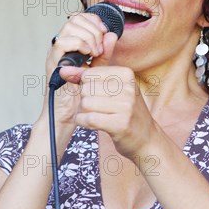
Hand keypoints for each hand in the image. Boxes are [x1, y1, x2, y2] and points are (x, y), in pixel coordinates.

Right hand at [40, 12, 107, 126]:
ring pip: (69, 28)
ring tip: (95, 52)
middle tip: (101, 46)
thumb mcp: (96, 70)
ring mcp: (56, 54)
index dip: (94, 20)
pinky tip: (88, 55)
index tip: (105, 32)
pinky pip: (62, 44)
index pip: (79, 18)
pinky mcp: (53, 63)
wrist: (68, 116)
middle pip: (74, 19)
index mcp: (71, 45)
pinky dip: (78, 45)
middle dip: (93, 29)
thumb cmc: (80, 96)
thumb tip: (112, 35)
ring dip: (87, 36)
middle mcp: (61, 47)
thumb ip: (104, 54)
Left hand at [59, 34, 156, 158]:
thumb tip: (63, 70)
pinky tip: (91, 124)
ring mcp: (126, 106)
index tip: (96, 95)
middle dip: (85, 100)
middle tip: (96, 108)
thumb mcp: (112, 88)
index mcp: (126, 74)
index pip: (89, 74)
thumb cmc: (125, 111)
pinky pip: (89, 119)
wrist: (146, 138)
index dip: (86, 86)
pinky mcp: (120, 124)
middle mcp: (128, 88)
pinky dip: (84, 122)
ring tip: (95, 116)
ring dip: (84, 112)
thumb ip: (87, 77)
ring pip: (86, 103)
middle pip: (86, 89)